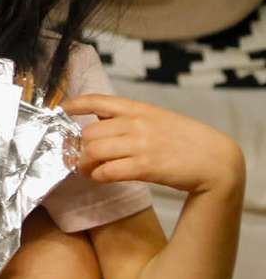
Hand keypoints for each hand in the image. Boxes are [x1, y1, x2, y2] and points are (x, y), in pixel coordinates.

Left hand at [64, 94, 245, 196]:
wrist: (216, 160)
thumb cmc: (186, 140)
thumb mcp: (158, 119)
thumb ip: (131, 118)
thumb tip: (100, 119)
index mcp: (139, 109)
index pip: (99, 100)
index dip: (75, 104)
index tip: (62, 110)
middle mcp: (136, 124)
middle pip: (88, 133)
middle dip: (78, 147)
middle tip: (78, 157)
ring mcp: (141, 145)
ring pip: (93, 152)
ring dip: (84, 164)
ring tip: (88, 170)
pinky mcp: (146, 166)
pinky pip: (108, 171)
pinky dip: (98, 176)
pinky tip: (101, 178)